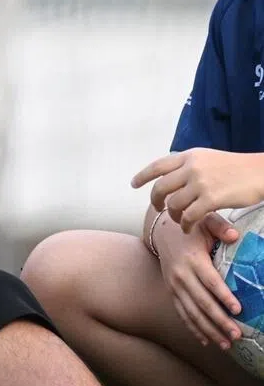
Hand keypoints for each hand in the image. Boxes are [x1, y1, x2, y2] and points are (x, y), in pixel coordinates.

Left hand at [132, 148, 263, 232]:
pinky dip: (186, 225)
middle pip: (161, 187)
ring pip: (174, 204)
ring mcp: (200, 183)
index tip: (133, 184)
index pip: (158, 166)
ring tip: (179, 221)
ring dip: (174, 216)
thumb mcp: (208, 158)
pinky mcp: (211, 199)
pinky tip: (188, 229)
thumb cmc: (236, 168)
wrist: (261, 172)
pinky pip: (190, 216)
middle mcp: (191, 168)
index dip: (143, 176)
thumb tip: (171, 174)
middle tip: (157, 209)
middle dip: (155, 201)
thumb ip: (189, 165)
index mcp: (189, 156)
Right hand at [153, 212, 242, 348]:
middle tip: (237, 334)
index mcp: (192, 259)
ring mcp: (174, 286)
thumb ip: (220, 227)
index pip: (210, 281)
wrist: (162, 232)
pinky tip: (206, 340)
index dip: (223, 295)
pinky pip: (182, 314)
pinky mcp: (171, 292)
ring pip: (192, 312)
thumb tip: (235, 236)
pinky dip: (194, 329)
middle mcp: (181, 275)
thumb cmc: (190, 229)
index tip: (238, 309)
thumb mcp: (205, 222)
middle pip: (202, 302)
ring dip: (209, 330)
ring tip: (226, 343)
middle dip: (220, 320)